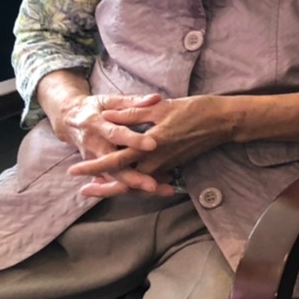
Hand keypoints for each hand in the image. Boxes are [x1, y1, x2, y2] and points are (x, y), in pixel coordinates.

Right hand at [50, 90, 164, 193]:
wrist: (68, 119)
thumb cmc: (95, 108)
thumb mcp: (110, 100)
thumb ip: (133, 101)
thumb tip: (156, 98)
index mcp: (97, 125)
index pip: (116, 134)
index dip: (133, 140)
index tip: (153, 144)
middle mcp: (94, 145)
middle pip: (113, 165)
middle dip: (133, 177)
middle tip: (153, 185)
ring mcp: (94, 159)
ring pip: (114, 178)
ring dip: (135, 187)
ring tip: (159, 190)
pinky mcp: (97, 168)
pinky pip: (114, 181)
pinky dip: (131, 187)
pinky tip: (154, 190)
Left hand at [67, 95, 233, 197]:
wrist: (224, 121)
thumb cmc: (195, 111)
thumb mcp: (161, 108)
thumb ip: (132, 114)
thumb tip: (107, 117)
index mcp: (150, 146)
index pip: (116, 160)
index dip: (94, 166)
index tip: (74, 171)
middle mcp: (157, 160)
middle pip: (125, 181)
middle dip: (103, 187)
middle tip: (84, 190)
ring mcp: (166, 165)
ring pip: (137, 183)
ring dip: (119, 186)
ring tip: (101, 186)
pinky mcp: (173, 164)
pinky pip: (150, 178)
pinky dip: (137, 182)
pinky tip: (129, 178)